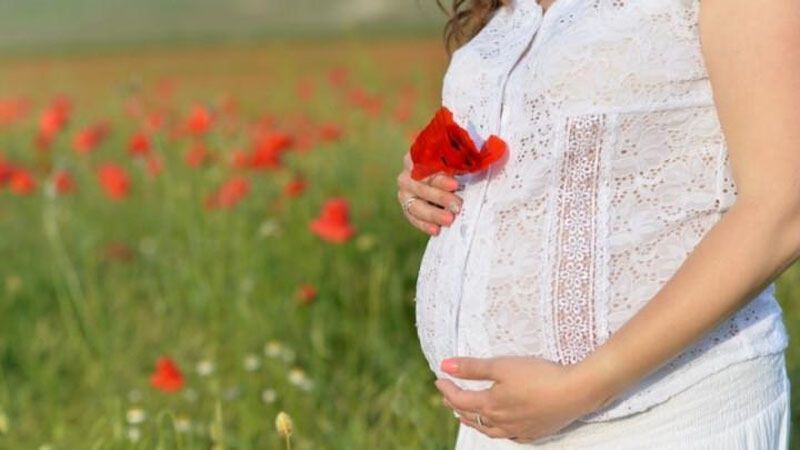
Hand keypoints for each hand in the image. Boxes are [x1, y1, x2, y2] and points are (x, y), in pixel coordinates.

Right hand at [396, 150, 462, 235]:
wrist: (440, 180)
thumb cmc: (450, 167)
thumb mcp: (454, 160)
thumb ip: (460, 163)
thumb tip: (476, 168)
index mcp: (417, 158)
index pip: (426, 166)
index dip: (440, 176)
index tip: (455, 184)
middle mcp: (407, 175)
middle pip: (421, 187)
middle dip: (440, 197)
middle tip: (457, 205)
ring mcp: (405, 193)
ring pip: (415, 205)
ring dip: (433, 214)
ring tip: (449, 220)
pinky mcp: (407, 208)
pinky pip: (413, 218)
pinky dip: (425, 225)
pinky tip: (436, 230)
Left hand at [434, 355, 604, 443]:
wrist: (575, 392)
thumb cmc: (538, 375)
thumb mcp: (501, 365)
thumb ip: (472, 367)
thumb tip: (444, 366)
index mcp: (491, 405)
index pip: (460, 400)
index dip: (447, 389)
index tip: (439, 379)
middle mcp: (501, 422)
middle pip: (471, 416)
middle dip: (456, 405)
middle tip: (448, 396)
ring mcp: (518, 430)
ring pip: (488, 430)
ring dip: (473, 421)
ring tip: (465, 414)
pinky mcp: (534, 432)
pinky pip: (509, 436)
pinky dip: (496, 430)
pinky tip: (499, 427)